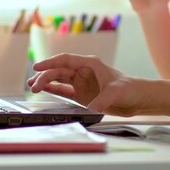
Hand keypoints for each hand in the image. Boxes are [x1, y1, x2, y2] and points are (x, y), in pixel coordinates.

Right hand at [27, 53, 150, 115]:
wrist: (137, 98)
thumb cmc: (129, 88)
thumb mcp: (116, 92)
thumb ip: (101, 100)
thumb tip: (89, 109)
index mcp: (90, 64)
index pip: (65, 60)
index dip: (50, 62)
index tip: (37, 67)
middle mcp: (83, 71)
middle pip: (59, 71)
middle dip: (45, 76)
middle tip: (33, 85)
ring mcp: (81, 83)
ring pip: (59, 80)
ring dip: (46, 82)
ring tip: (32, 87)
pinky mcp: (82, 95)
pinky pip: (64, 91)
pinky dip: (53, 90)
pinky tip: (43, 91)